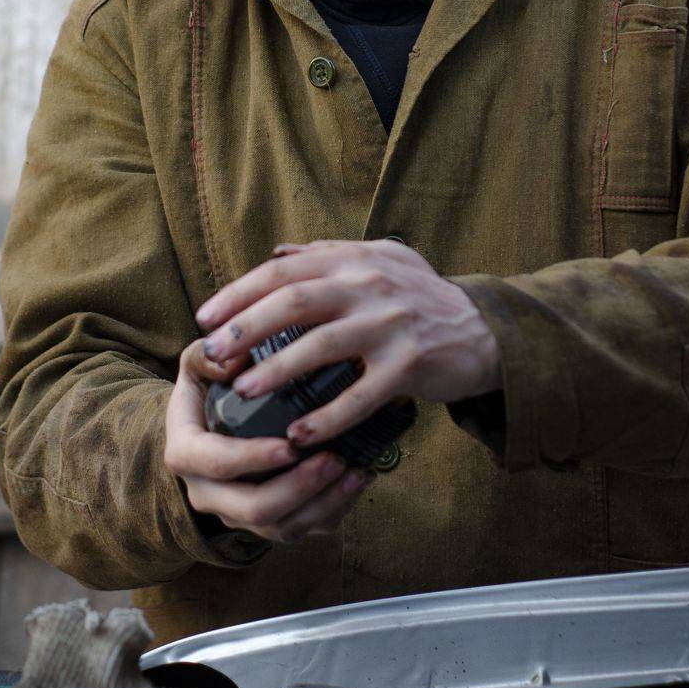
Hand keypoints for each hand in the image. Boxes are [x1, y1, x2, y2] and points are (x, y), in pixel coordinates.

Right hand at [164, 338, 374, 542]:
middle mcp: (208, 493)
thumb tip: (236, 358)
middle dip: (299, 487)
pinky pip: (302, 530)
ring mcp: (238, 513)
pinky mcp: (266, 522)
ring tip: (354, 471)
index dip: (254, 458)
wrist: (205, 429)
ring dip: (323, 503)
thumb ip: (208, 358)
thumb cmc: (206, 391)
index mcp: (186, 455)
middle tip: (334, 459)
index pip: (219, 463)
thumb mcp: (196, 367)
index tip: (291, 445)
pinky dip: (334, 510)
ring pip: (282, 528)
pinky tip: (357, 481)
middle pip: (254, 508)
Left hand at [193, 238, 502, 448]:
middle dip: (246, 327)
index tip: (205, 318)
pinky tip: (299, 435)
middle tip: (214, 354)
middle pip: (294, 301)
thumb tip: (278, 252)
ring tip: (244, 391)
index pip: (284, 270)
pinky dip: (326, 417)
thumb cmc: (420, 297)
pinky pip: (360, 396)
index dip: (239, 292)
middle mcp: (368, 286)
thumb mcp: (380, 260)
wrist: (483, 329)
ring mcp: (389, 325)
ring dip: (276, 369)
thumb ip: (328, 256)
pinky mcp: (409, 365)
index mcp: (353, 260)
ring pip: (321, 346)